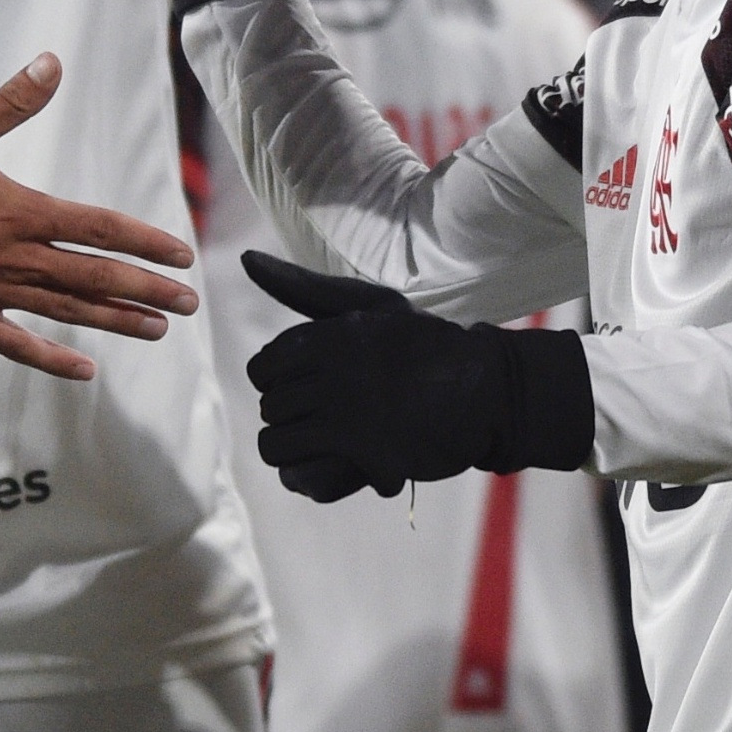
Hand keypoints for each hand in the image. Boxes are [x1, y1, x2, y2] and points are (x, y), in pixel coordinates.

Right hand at [0, 54, 199, 381]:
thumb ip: (12, 102)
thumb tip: (51, 64)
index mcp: (20, 212)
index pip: (99, 227)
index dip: (145, 241)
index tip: (181, 255)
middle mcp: (16, 257)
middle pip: (96, 276)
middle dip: (147, 290)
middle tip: (188, 302)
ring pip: (68, 311)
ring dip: (116, 321)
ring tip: (158, 329)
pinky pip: (17, 344)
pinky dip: (53, 358)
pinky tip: (85, 370)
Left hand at [242, 252, 594, 500]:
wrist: (486, 391)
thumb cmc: (427, 346)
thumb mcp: (371, 305)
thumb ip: (305, 288)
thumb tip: (245, 259)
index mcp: (331, 331)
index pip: (265, 366)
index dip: (278, 384)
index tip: (307, 390)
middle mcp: (332, 365)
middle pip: (270, 404)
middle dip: (292, 417)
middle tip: (327, 420)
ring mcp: (344, 406)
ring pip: (274, 437)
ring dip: (295, 447)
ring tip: (325, 446)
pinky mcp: (358, 445)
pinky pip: (292, 464)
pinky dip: (305, 471)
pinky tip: (339, 462)